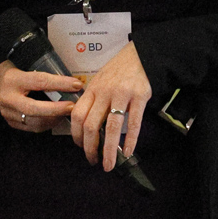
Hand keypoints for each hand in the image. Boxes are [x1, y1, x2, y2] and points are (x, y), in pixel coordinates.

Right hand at [0, 59, 80, 133]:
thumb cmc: (14, 70)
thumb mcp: (25, 65)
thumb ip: (42, 72)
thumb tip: (69, 79)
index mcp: (13, 80)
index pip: (39, 82)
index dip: (60, 84)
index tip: (76, 85)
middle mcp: (8, 98)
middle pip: (35, 108)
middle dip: (57, 109)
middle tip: (73, 106)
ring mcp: (8, 113)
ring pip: (35, 122)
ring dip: (54, 118)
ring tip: (66, 112)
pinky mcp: (11, 123)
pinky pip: (33, 128)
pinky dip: (47, 124)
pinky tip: (56, 118)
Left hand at [68, 42, 150, 170]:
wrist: (141, 54)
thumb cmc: (120, 69)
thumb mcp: (100, 80)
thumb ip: (93, 99)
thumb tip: (86, 123)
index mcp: (92, 89)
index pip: (77, 115)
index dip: (76, 135)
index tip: (80, 146)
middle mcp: (104, 92)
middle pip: (91, 125)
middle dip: (90, 148)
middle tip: (92, 160)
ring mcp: (122, 94)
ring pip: (112, 128)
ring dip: (109, 150)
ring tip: (109, 164)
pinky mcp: (139, 97)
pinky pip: (133, 123)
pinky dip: (131, 140)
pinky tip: (127, 151)